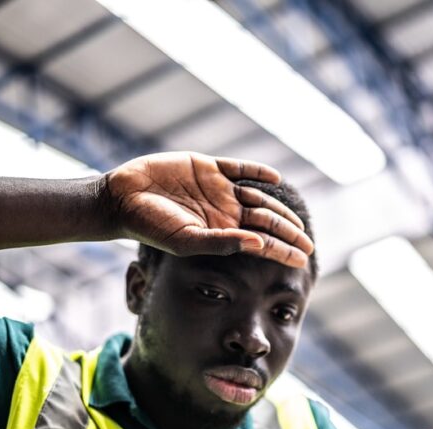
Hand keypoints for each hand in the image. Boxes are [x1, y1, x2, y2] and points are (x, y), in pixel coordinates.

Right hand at [104, 151, 312, 267]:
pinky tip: (274, 177)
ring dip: (278, 207)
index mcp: (222, 232)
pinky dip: (257, 171)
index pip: (261, 241)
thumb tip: (258, 243)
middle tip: (308, 242)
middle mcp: (224, 211)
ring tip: (297, 221)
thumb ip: (222, 243)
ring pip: (258, 196)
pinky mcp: (208, 166)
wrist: (124, 199)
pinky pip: (239, 168)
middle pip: (266, 220)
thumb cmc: (151, 226)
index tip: (304, 258)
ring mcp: (218, 189)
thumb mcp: (187, 241)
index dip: (283, 249)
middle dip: (288, 232)